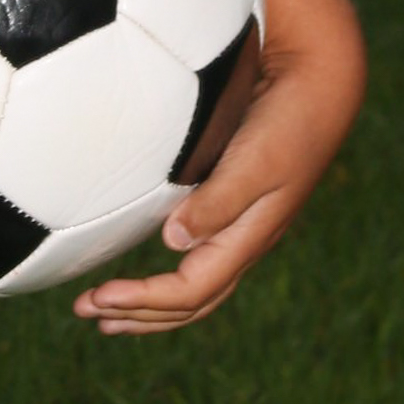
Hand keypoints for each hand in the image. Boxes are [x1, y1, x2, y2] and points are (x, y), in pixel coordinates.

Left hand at [73, 18, 363, 335]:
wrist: (318, 89)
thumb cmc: (287, 123)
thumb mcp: (254, 162)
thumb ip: (218, 201)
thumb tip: (173, 243)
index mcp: (247, 238)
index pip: (191, 290)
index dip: (144, 300)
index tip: (98, 298)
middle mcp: (242, 241)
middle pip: (191, 302)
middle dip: (139, 315)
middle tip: (85, 312)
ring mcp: (239, 228)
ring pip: (195, 288)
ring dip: (149, 305)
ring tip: (106, 312)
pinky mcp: (231, 208)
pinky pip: (197, 262)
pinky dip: (165, 279)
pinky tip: (143, 274)